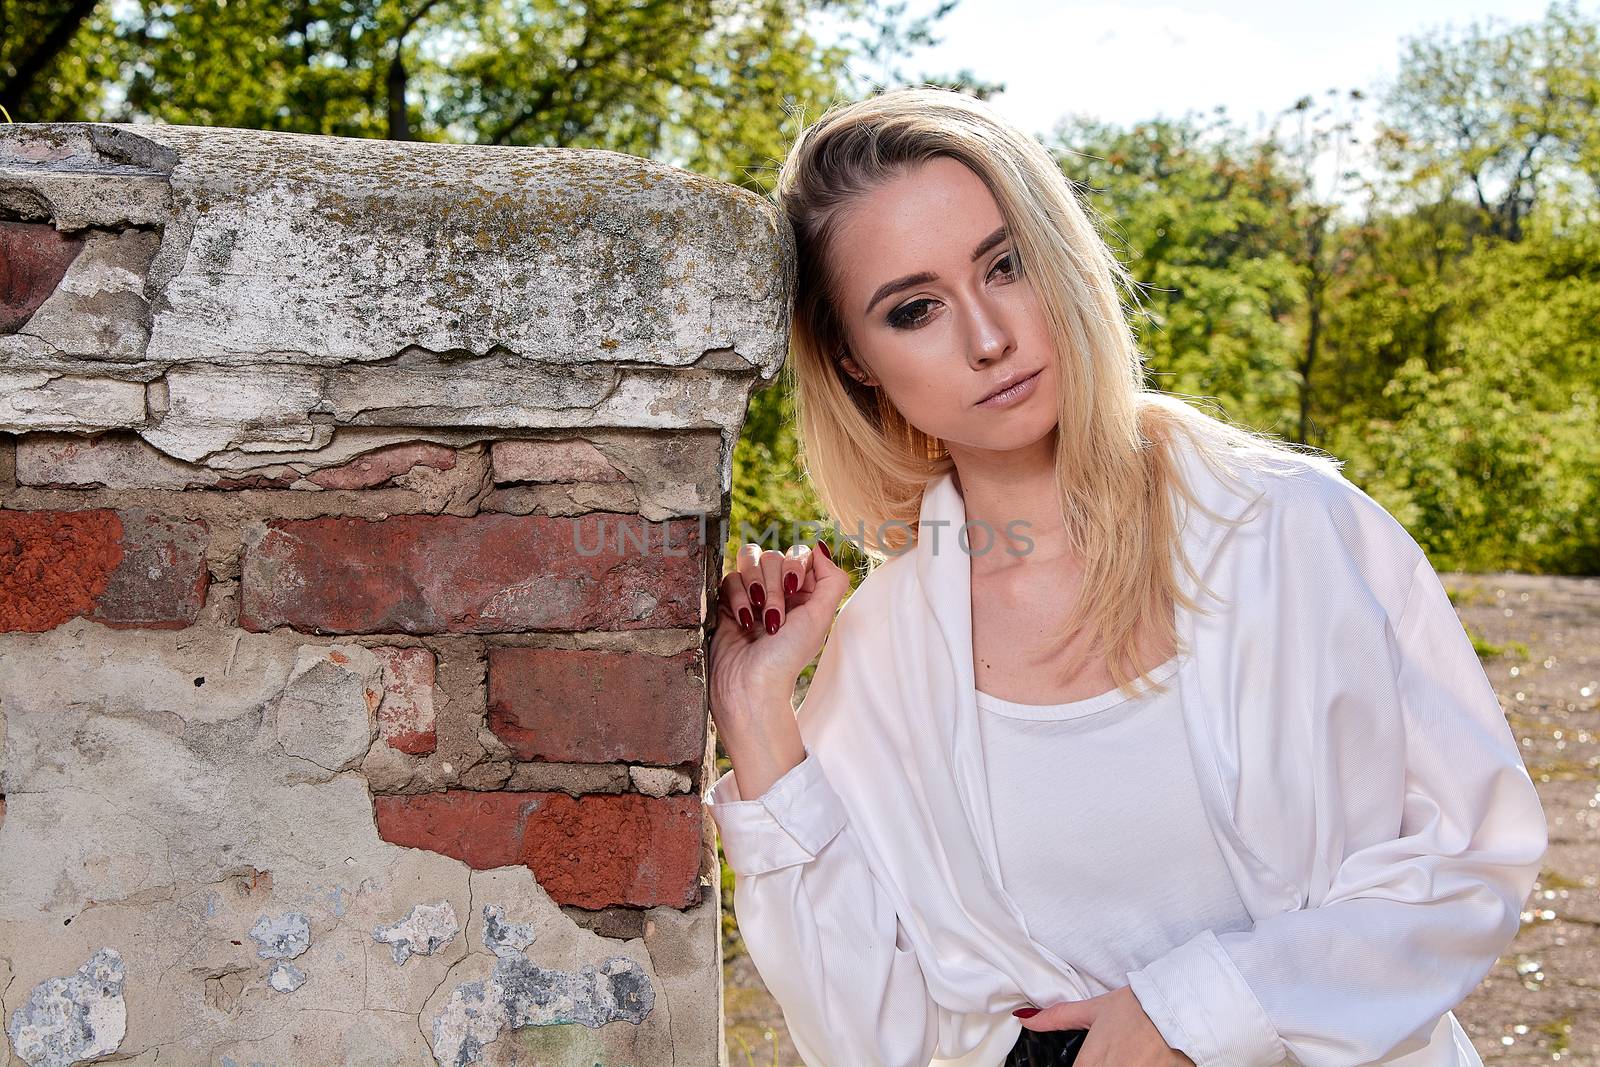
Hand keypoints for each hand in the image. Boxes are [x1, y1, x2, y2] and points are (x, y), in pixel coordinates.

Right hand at [708, 539, 849, 720]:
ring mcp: (754, 595)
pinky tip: (742, 620)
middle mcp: (780, 592)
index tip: (792, 589)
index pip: (800, 554)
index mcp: (806, 594)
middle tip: (774, 618)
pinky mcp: (729, 601)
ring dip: (754, 588)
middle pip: (774, 556)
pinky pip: (730, 577)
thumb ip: (831, 580)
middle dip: (773, 586)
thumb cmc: (786, 658)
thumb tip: (822, 548)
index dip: (795, 566)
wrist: (748, 684)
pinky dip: (737, 597)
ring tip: (756, 618)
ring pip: (750, 561)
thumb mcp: (820, 619)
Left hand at [1016, 985, 1194, 1066]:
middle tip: (1110, 1054)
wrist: (1180, 1008)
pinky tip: (1136, 1061)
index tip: (1090, 1059)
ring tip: (1125, 1056)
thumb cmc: (1138, 1007)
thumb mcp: (1094, 1009)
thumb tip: (1025, 1018)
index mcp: (1091, 1062)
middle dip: (1097, 1066)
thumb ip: (1057, 1017)